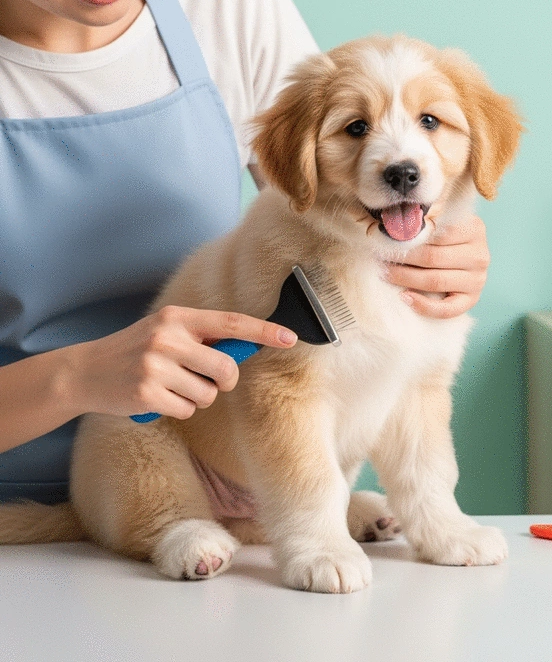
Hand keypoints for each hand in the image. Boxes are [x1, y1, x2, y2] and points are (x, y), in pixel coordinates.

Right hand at [68, 306, 296, 419]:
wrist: (86, 371)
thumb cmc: (137, 351)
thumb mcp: (167, 332)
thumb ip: (202, 338)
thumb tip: (247, 349)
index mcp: (178, 318)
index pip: (231, 323)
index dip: (264, 332)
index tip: (291, 337)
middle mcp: (167, 338)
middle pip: (227, 368)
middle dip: (224, 380)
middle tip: (204, 379)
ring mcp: (155, 366)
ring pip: (208, 394)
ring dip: (196, 397)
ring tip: (171, 386)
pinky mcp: (146, 394)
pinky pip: (187, 409)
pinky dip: (179, 409)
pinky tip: (158, 398)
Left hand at [384, 215, 489, 318]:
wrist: (464, 257)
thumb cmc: (447, 236)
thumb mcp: (442, 219)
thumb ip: (426, 217)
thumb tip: (396, 222)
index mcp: (474, 229)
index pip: (437, 233)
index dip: (409, 236)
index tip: (386, 238)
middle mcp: (479, 255)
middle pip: (433, 257)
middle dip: (402, 258)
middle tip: (381, 256)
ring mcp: (477, 279)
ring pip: (435, 281)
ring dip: (405, 278)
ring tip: (386, 273)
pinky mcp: (472, 300)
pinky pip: (447, 309)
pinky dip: (424, 306)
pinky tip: (405, 297)